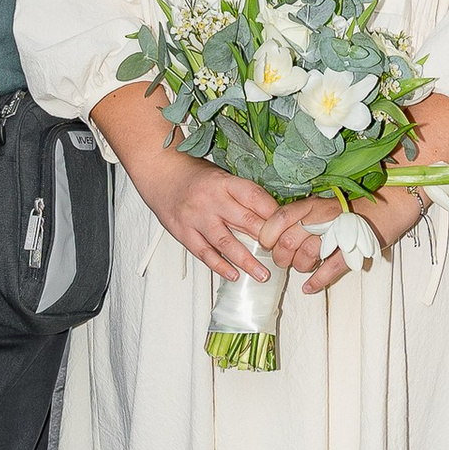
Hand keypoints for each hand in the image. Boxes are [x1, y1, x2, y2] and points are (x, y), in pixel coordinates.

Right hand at [141, 153, 280, 277]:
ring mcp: (196, 218)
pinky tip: (233, 275)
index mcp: (224, 183)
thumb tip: (272, 215)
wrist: (160, 174)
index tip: (288, 227)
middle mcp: (211, 200)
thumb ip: (242, 194)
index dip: (273, 213)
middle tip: (283, 255)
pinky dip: (219, 266)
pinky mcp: (183, 232)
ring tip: (262, 274)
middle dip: (266, 240)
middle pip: (244, 221)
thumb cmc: (195, 176)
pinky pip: (204, 253)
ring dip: (246, 261)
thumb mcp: (222, 175)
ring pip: (225, 243)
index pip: (254, 197)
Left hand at [267, 177, 432, 294]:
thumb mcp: (322, 206)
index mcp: (311, 205)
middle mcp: (320, 217)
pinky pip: (329, 270)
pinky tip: (309, 288)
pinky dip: (316, 282)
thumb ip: (300, 218)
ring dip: (301, 267)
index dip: (267, 235)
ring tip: (306, 267)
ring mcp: (337, 234)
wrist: (390, 204)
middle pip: (288, 242)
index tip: (267, 244)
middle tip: (286, 260)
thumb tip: (275, 237)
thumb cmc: (353, 209)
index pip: (278, 218)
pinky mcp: (353, 250)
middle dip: (282, 257)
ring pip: (306, 257)